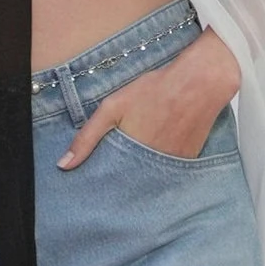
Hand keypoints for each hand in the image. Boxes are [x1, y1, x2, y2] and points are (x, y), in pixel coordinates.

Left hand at [58, 29, 240, 168]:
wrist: (200, 82)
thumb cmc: (155, 89)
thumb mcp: (113, 107)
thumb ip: (87, 137)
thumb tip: (64, 165)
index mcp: (131, 156)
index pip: (111, 182)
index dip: (103, 181)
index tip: (95, 183)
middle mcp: (153, 166)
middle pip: (131, 183)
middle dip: (122, 180)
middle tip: (116, 170)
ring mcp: (173, 165)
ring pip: (150, 178)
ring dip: (142, 173)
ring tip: (138, 157)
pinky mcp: (188, 161)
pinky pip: (169, 171)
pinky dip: (161, 165)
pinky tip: (159, 148)